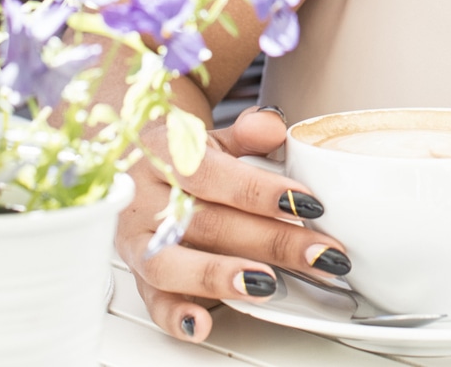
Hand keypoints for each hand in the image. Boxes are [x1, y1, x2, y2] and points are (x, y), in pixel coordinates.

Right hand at [118, 106, 350, 343]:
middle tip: (319, 254)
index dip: (259, 191)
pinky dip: (176, 315)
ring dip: (220, 277)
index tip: (308, 204)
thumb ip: (247, 131)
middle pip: (207, 223)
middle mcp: (144, 198)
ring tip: (268, 286)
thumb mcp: (215, 134)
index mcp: (163, 152)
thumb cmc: (183, 154)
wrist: (130, 164)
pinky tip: (204, 322)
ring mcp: (137, 240)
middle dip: (271, 242)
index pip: (211, 173)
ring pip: (170, 263)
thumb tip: (272, 127)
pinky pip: (151, 300)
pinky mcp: (137, 275)